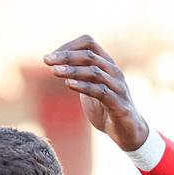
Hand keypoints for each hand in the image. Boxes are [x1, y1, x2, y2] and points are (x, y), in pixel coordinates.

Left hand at [44, 35, 148, 151]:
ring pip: (95, 72)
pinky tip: (68, 85)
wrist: (126, 131)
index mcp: (107, 64)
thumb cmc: (106, 108)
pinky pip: (101, 92)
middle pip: (90, 55)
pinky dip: (84, 87)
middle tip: (47, 60)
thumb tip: (57, 67)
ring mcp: (118, 87)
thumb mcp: (90, 88)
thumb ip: (78, 77)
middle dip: (66, 56)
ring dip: (72, 70)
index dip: (69, 46)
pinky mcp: (118, 104)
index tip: (51, 57)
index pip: (89, 43)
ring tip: (54, 71)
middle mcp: (114, 72)